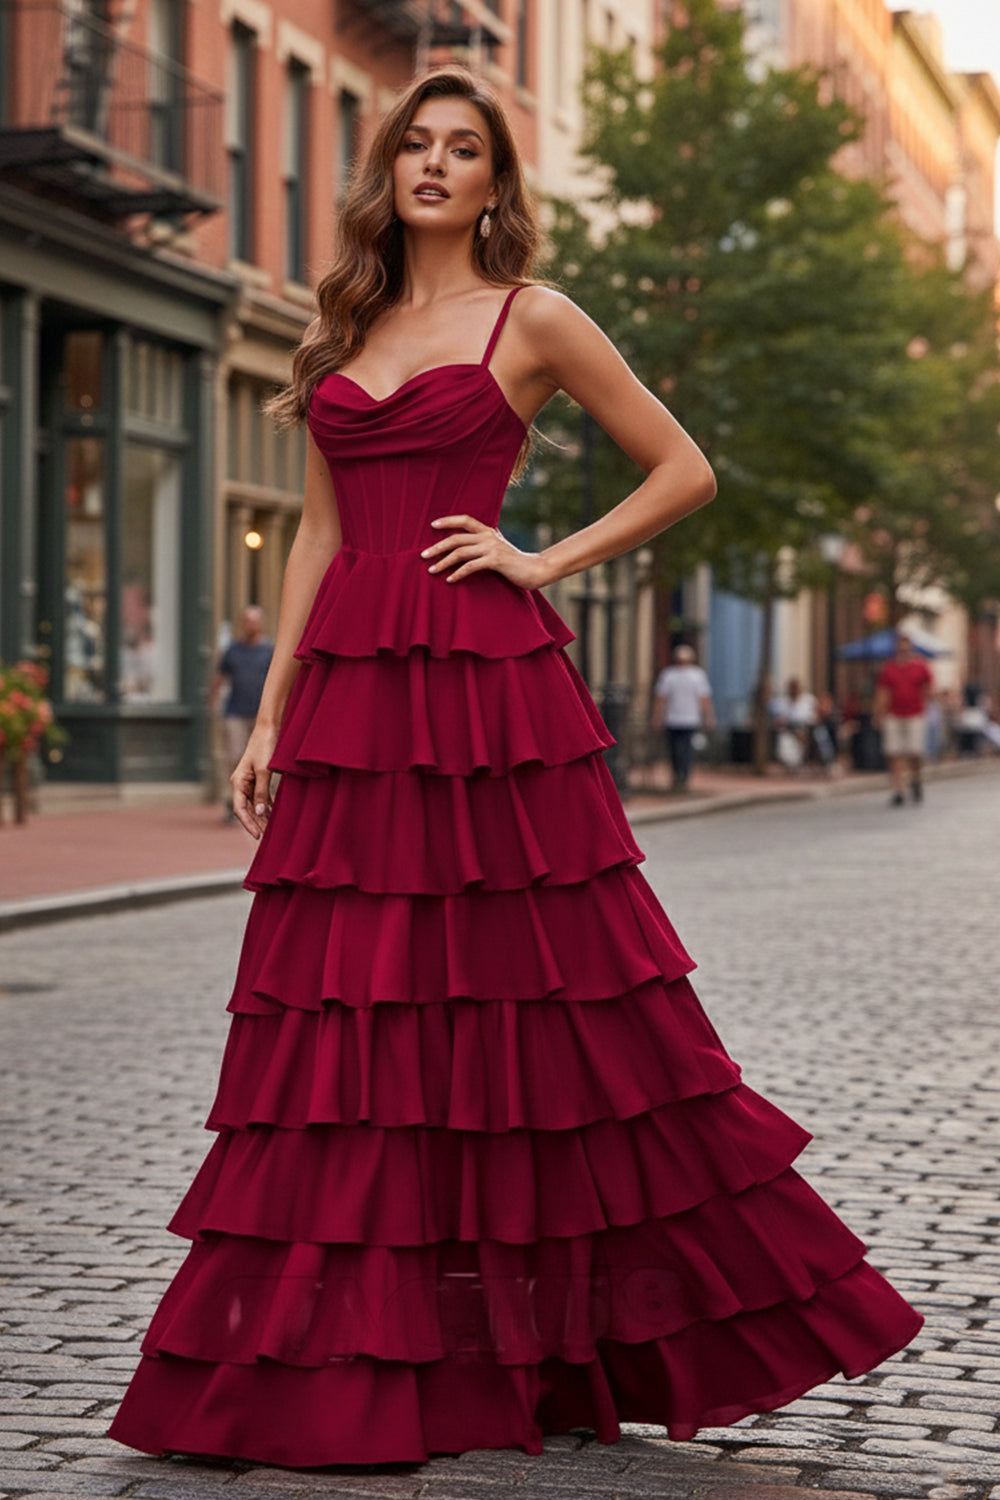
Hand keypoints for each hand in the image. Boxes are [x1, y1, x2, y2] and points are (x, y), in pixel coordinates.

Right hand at [231, 723, 279, 838]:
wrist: (269, 728)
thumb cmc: (265, 746)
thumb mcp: (264, 770)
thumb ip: (261, 792)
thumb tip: (260, 812)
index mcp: (238, 782)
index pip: (240, 809)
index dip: (248, 823)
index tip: (258, 835)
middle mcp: (241, 783)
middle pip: (247, 809)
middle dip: (256, 822)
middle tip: (268, 836)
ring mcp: (249, 781)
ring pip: (254, 804)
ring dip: (262, 816)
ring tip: (271, 828)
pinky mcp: (258, 777)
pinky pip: (260, 796)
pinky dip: (267, 806)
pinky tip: (274, 814)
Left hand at [422, 516, 548, 588]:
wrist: (535, 569)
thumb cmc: (514, 562)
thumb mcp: (498, 549)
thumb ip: (483, 545)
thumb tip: (465, 549)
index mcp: (488, 531)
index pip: (464, 520)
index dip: (448, 521)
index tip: (432, 525)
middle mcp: (488, 536)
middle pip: (456, 538)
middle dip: (438, 547)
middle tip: (423, 555)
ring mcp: (491, 548)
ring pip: (460, 552)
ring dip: (443, 562)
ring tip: (431, 570)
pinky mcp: (495, 561)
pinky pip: (471, 566)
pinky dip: (458, 573)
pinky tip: (450, 580)